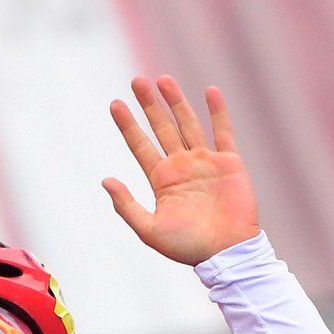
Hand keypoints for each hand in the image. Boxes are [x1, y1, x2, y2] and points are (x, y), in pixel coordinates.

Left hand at [102, 76, 259, 265]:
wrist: (225, 253)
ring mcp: (205, 163)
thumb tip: (105, 181)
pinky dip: (217, 112)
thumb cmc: (187, 247)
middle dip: (149, 105)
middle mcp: (181, 167)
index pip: (140, 145)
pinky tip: (209, 92)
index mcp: (162, 180)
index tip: (115, 104)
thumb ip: (127, 206)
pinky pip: (223, 132)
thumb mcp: (149, 230)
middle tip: (137, 81)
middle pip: (162, 128)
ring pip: (188, 124)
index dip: (128, 125)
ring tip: (163, 80)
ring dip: (176, 102)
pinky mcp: (229, 163)